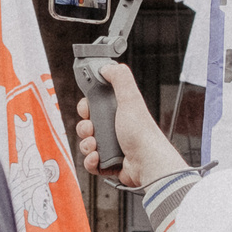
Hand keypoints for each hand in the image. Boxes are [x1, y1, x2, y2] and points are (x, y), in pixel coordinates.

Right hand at [76, 61, 186, 187]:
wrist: (147, 163)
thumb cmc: (142, 134)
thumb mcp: (130, 99)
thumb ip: (120, 79)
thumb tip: (107, 67)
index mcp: (119, 113)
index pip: (95, 107)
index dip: (87, 107)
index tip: (87, 109)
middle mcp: (116, 129)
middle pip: (87, 126)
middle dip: (84, 128)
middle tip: (92, 129)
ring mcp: (112, 148)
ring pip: (87, 145)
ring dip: (87, 145)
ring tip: (96, 146)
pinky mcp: (109, 164)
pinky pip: (91, 163)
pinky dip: (91, 161)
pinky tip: (98, 158)